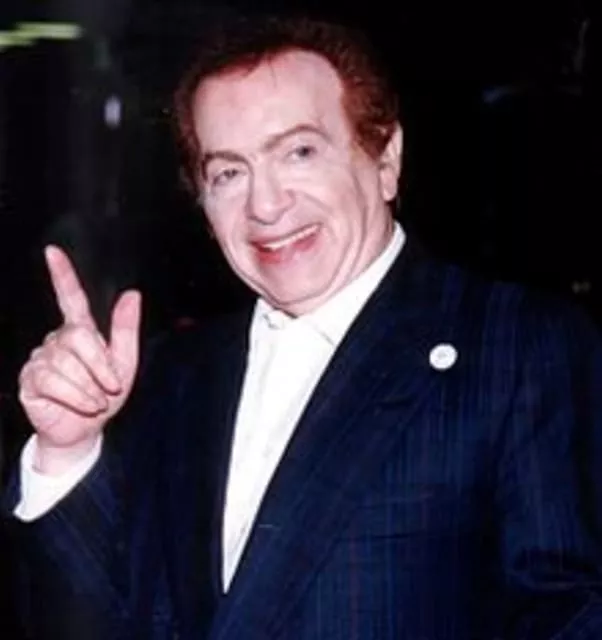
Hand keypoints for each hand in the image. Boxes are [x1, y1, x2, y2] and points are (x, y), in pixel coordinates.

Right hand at [18, 245, 141, 474]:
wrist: (86, 431)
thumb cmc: (105, 396)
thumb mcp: (125, 364)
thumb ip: (126, 330)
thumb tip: (131, 294)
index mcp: (81, 332)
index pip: (70, 298)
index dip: (62, 275)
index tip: (52, 252)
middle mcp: (57, 340)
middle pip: (78, 336)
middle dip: (100, 364)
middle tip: (111, 386)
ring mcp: (41, 359)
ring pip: (66, 361)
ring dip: (89, 385)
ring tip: (97, 400)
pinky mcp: (31, 380)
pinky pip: (53, 381)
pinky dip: (77, 396)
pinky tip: (84, 405)